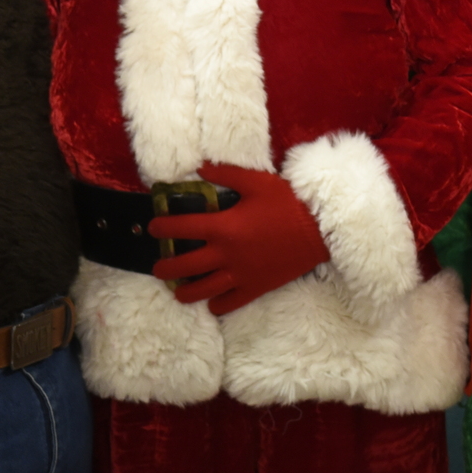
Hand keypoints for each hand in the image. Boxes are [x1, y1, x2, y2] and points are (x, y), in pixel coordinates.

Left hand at [149, 162, 331, 315]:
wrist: (319, 229)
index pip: (182, 228)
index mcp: (223, 227)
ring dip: (186, 292)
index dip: (163, 227)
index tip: (152, 227)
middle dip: (166, 267)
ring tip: (177, 291)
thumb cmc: (287, 202)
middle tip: (157, 267)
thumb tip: (200, 167)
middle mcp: (226, 254)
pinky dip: (218, 305)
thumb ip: (225, 174)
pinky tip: (212, 303)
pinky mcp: (256, 287)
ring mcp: (241, 274)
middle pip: (186, 265)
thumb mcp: (255, 182)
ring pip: (204, 289)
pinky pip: (231, 302)